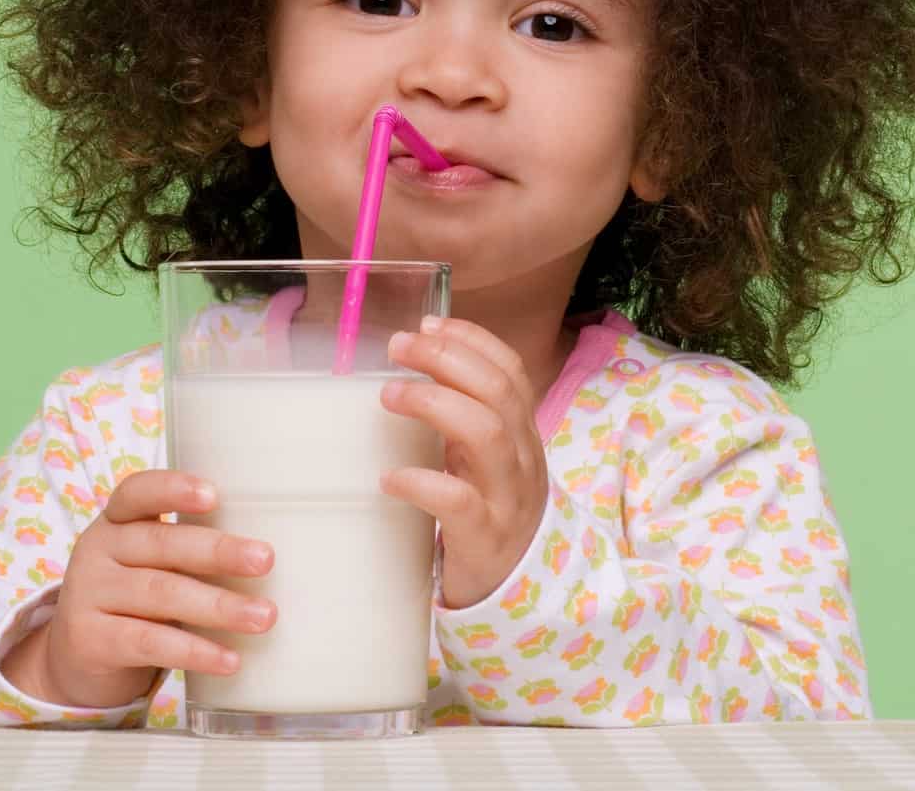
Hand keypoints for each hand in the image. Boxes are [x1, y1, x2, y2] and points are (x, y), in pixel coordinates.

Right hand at [0, 469, 276, 708]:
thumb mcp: (154, 565)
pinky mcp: (89, 641)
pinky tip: (229, 660)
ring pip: (160, 594)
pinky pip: (148, 643)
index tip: (213, 495)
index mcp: (118, 521)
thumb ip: (193, 552)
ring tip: (264, 617)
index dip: (172, 489)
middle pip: (161, 544)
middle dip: (218, 552)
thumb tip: (272, 558)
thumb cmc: (138, 599)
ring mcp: (88, 595)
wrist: (79, 659)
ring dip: (218, 606)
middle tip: (266, 560)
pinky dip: (194, 651)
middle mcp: (97, 551)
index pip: (137, 493)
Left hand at [380, 316, 549, 609]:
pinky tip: (389, 477)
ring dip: (435, 404)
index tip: (428, 323)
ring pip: (486, 435)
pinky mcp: (486, 538)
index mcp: (523, 434)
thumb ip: (465, 422)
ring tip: (389, 395)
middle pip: (497, 391)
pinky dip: (422, 483)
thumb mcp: (488, 462)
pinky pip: (459, 503)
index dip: (471, 340)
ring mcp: (508, 498)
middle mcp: (522, 459)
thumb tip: (412, 371)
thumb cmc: (493, 514)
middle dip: (447, 359)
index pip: (510, 371)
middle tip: (398, 347)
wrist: (525, 591)